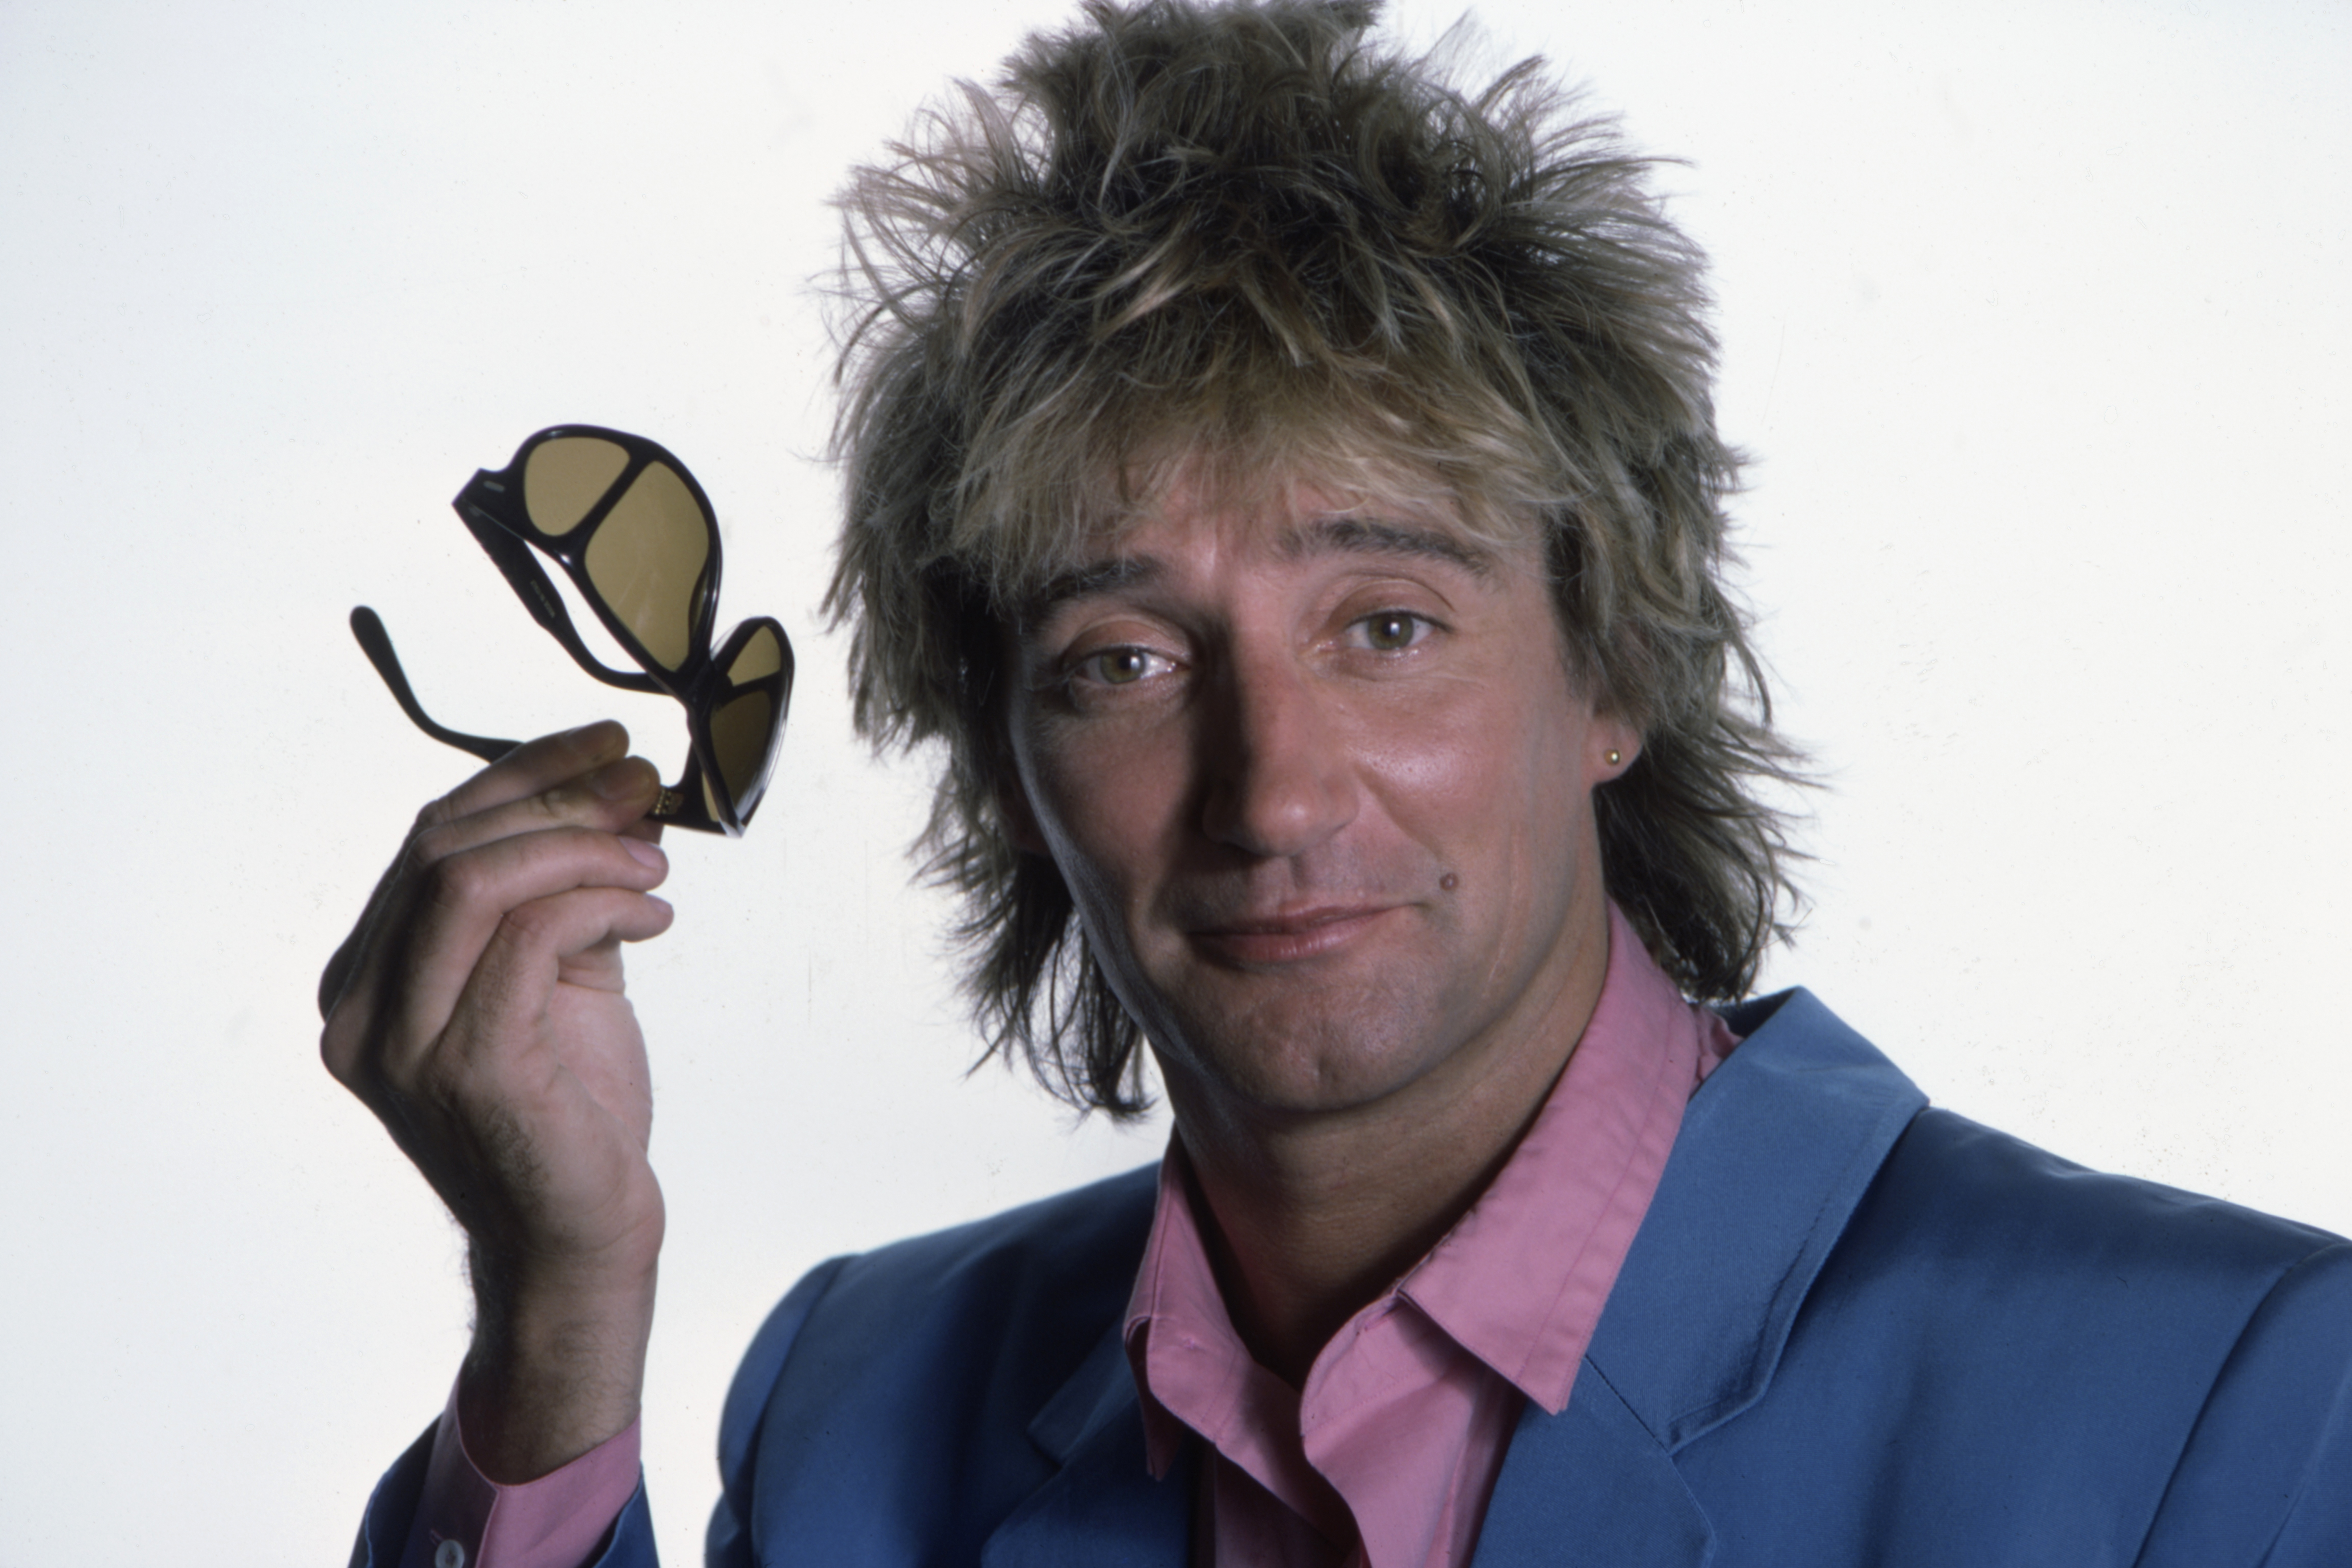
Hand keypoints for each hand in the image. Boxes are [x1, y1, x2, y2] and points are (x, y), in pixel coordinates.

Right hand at [320, 721, 673, 1479]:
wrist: (578, 1237)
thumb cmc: (569, 1109)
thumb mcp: (554, 977)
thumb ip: (557, 892)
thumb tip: (610, 783)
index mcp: (367, 980)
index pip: (431, 839)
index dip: (521, 775)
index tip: (604, 744)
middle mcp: (362, 1009)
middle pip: (448, 847)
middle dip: (557, 797)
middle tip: (643, 787)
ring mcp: (404, 1041)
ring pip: (477, 880)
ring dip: (583, 847)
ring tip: (653, 865)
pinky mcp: (468, 1066)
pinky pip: (534, 936)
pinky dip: (604, 904)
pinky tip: (653, 916)